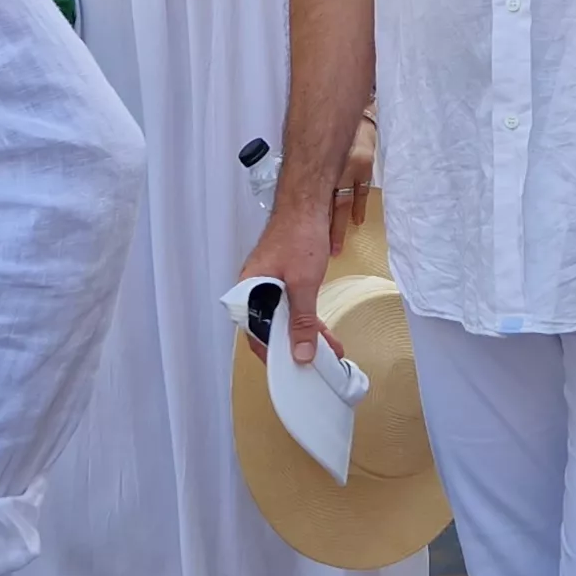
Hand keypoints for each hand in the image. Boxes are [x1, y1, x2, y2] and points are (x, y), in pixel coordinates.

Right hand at [235, 187, 340, 366]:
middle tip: (317, 364)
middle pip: (270, 330)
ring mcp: (266, 285)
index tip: (294, 372)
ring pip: (282, 320)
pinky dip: (305, 319)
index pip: (256, 336)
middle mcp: (252, 291)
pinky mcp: (280, 280)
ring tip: (328, 351)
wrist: (307, 203)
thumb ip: (302, 321)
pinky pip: (290, 307)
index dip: (275, 356)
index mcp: (247, 292)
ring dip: (304, 335)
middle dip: (294, 348)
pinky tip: (322, 332)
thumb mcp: (303, 284)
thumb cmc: (299, 237)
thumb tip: (302, 354)